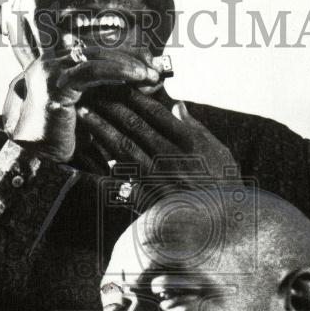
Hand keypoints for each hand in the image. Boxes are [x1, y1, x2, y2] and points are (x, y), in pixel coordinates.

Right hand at [2, 45, 161, 161]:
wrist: (38, 162)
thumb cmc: (63, 144)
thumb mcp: (88, 114)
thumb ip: (107, 99)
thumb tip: (145, 91)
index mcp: (55, 69)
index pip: (93, 54)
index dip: (122, 57)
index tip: (148, 66)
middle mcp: (49, 64)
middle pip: (96, 52)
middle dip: (129, 58)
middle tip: (156, 68)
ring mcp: (49, 72)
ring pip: (95, 57)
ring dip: (127, 63)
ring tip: (151, 73)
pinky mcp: (55, 85)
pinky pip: (92, 70)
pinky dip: (118, 70)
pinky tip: (138, 75)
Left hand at [75, 89, 239, 209]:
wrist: (223, 226)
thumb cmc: (225, 187)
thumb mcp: (221, 154)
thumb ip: (198, 129)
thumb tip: (178, 106)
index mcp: (190, 142)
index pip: (156, 112)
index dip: (133, 96)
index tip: (117, 84)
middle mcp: (172, 156)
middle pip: (135, 125)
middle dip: (111, 105)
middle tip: (92, 90)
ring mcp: (158, 178)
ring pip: (123, 147)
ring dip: (101, 128)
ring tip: (85, 113)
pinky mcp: (148, 198)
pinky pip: (122, 177)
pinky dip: (103, 161)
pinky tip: (90, 151)